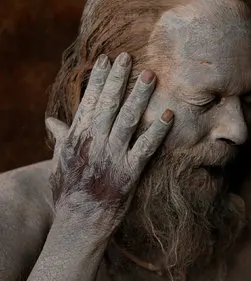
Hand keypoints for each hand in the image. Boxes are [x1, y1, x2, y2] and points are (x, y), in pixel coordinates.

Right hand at [45, 52, 172, 239]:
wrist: (78, 224)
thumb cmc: (68, 193)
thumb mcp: (59, 163)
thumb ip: (60, 139)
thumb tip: (52, 120)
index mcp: (77, 138)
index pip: (88, 102)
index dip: (99, 80)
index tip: (107, 60)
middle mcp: (94, 143)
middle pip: (108, 105)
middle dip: (119, 79)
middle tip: (129, 56)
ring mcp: (112, 157)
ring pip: (127, 120)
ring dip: (139, 96)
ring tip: (151, 75)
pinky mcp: (129, 173)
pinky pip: (146, 148)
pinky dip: (157, 131)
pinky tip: (169, 116)